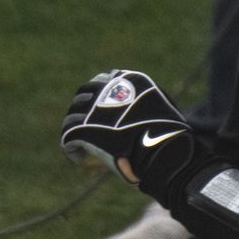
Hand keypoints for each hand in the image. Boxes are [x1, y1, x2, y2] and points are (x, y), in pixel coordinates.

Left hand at [61, 70, 194, 194]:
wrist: (164, 151)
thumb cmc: (170, 135)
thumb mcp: (162, 108)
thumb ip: (146, 103)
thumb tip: (139, 111)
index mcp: (128, 79)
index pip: (104, 79)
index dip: (99, 94)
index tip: (99, 109)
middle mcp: (108, 88)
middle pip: (83, 93)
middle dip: (83, 108)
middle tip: (85, 125)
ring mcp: (94, 108)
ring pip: (72, 115)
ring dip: (74, 127)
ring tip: (79, 143)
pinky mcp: (84, 128)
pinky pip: (68, 135)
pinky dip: (71, 148)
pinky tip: (79, 159)